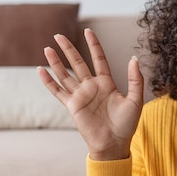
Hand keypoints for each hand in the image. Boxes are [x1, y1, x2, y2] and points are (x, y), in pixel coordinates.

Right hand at [37, 28, 143, 160]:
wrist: (114, 144)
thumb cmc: (127, 124)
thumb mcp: (136, 99)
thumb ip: (135, 79)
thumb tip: (134, 58)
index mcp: (107, 83)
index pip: (98, 59)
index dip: (93, 45)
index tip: (88, 31)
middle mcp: (92, 87)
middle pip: (78, 63)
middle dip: (68, 49)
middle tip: (59, 35)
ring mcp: (80, 96)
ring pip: (65, 75)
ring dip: (56, 62)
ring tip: (47, 48)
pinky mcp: (72, 106)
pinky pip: (58, 91)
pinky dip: (48, 81)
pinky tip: (40, 70)